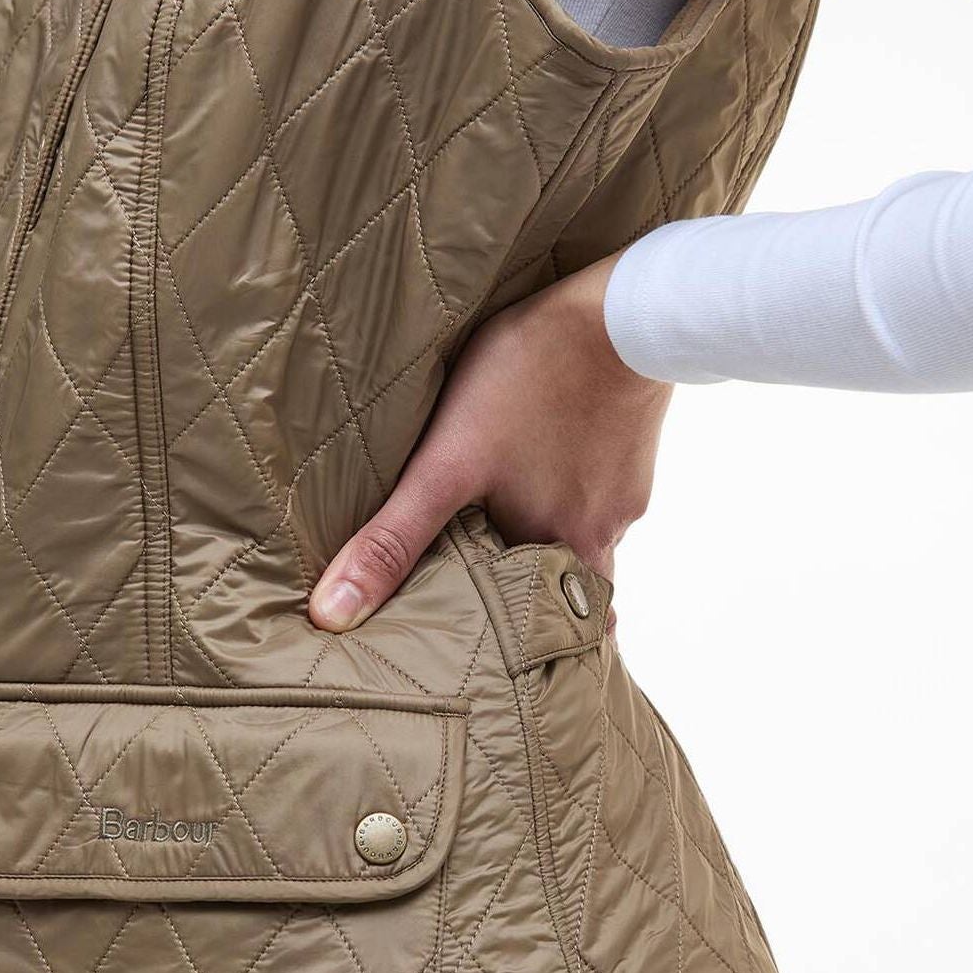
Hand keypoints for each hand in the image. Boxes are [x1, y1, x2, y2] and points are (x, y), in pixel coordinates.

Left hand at [308, 254, 670, 632]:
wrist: (620, 312)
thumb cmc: (528, 379)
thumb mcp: (446, 462)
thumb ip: (394, 539)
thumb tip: (335, 614)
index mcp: (554, 552)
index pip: (535, 627)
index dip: (515, 644)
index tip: (495, 659)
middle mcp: (598, 539)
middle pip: (570, 595)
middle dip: (541, 607)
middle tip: (510, 618)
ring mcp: (623, 499)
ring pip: (592, 546)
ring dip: (562, 553)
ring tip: (525, 548)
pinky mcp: (637, 457)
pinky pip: (609, 496)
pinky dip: (584, 495)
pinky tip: (561, 471)